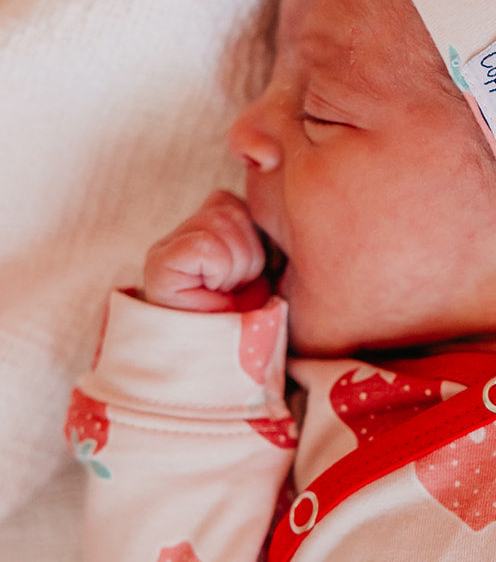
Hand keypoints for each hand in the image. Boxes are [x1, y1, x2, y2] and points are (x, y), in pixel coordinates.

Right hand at [143, 191, 266, 311]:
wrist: (224, 362)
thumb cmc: (247, 317)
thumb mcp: (261, 267)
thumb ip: (258, 232)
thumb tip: (270, 198)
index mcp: (201, 230)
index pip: (230, 200)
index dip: (252, 236)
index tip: (248, 275)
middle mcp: (177, 234)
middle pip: (230, 208)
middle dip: (249, 252)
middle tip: (236, 286)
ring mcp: (163, 247)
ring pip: (221, 222)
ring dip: (238, 263)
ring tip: (225, 291)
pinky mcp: (159, 264)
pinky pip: (207, 245)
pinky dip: (221, 270)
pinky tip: (211, 292)